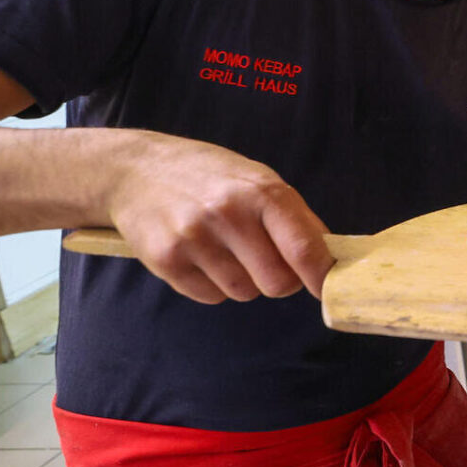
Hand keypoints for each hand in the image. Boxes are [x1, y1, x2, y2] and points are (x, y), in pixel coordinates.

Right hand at [103, 133, 332, 303]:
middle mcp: (228, 213)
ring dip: (243, 281)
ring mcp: (194, 238)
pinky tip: (200, 255)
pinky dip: (212, 285)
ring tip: (225, 249)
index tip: (328, 289)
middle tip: (265, 261)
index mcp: (262, 192)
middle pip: (277, 283)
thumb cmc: (210, 177)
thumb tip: (330, 259)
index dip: (321, 276)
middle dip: (279, 280)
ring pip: (244, 293)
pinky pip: (211, 297)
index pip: (303, 248)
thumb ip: (296, 219)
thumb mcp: (258, 180)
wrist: (136, 170)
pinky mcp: (166, 260)